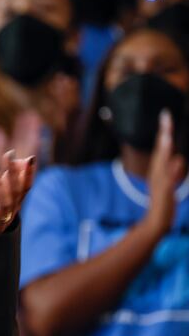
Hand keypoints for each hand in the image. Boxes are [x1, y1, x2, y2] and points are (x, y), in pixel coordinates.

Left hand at [0, 150, 35, 236]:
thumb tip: (17, 158)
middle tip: (9, 155)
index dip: (30, 174)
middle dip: (13, 173)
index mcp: (15, 203)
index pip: (26, 187)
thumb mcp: (1, 193)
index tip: (31, 158)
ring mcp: (0, 221)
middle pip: (15, 192)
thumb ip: (9, 177)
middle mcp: (11, 211)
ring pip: (3, 203)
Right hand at [144, 110, 184, 235]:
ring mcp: (160, 179)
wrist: (157, 220)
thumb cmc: (163, 201)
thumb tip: (178, 159)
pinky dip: (172, 168)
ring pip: (165, 160)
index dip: (164, 130)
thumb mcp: (169, 182)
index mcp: (159, 168)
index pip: (163, 145)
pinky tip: (176, 160)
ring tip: (167, 133)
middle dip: (165, 132)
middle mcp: (158, 170)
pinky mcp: (165, 189)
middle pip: (162, 148)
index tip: (166, 115)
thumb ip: (173, 170)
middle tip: (166, 116)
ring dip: (166, 147)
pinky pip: (169, 176)